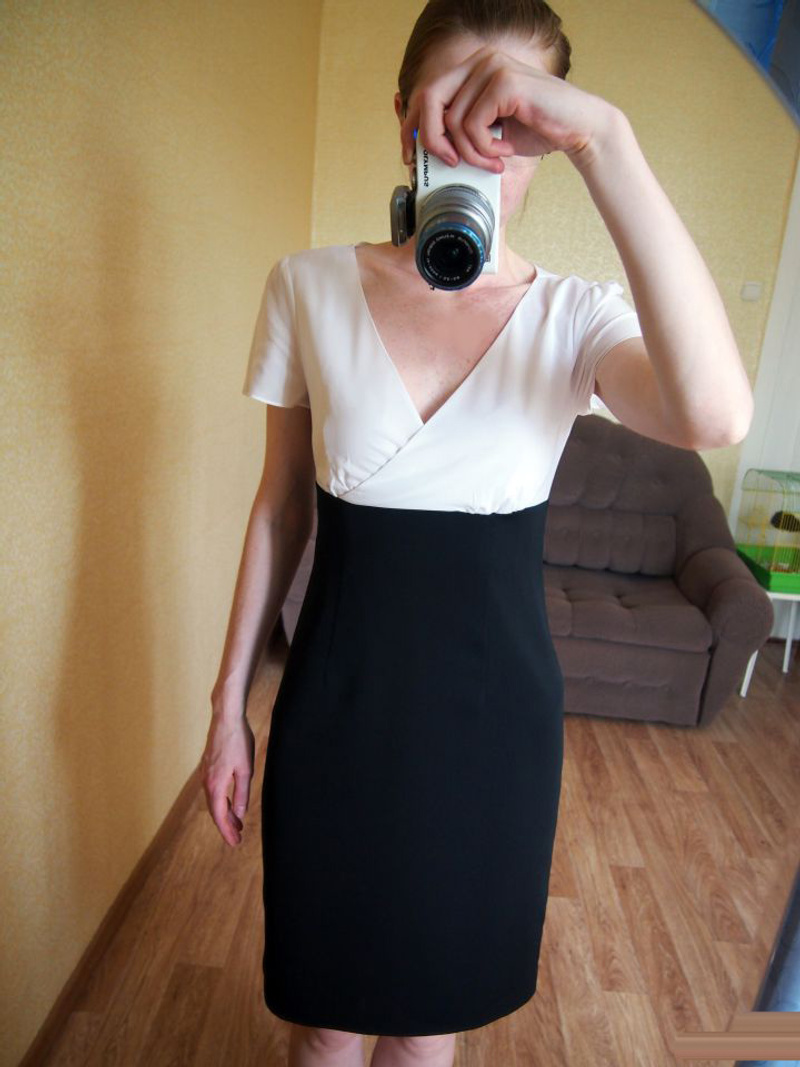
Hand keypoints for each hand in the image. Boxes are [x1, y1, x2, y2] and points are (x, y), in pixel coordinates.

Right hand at [200, 710, 254, 847]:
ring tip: (237, 823)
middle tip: (237, 838)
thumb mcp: (245, 769)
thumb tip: (239, 814)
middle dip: (226, 826)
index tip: (235, 843)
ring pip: (214, 800)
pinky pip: (213, 790)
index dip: (227, 831)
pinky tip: (229, 802)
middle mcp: (206, 781)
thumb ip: (241, 793)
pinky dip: (221, 800)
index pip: (220, 815)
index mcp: (215, 784)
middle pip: (215, 810)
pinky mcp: (208, 766)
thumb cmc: (238, 741)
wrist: (226, 717)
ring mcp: (205, 773)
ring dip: (224, 813)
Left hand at [399, 43, 617, 172]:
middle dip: (432, 141)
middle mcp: (479, 60)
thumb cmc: (536, 130)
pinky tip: (504, 153)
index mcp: (473, 68)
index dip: (411, 127)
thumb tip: (423, 145)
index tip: (411, 156)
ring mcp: (491, 67)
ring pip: (453, 122)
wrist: (578, 128)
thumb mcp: (489, 129)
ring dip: (471, 153)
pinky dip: (485, 150)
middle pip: (429, 101)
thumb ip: (461, 128)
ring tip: (492, 162)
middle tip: (451, 164)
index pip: (426, 94)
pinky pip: (473, 127)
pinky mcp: (503, 82)